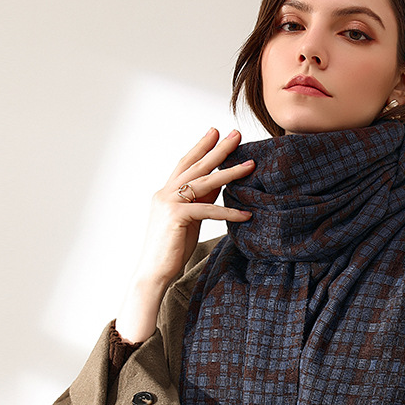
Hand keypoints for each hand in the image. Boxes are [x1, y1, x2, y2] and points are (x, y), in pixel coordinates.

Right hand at [135, 128, 252, 287]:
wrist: (153, 272)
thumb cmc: (172, 249)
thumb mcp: (189, 220)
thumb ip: (200, 201)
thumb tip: (219, 186)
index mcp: (166, 192)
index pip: (186, 164)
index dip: (201, 147)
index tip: (216, 132)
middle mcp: (165, 193)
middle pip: (196, 166)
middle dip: (218, 149)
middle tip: (236, 134)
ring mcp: (169, 203)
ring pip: (204, 183)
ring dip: (230, 172)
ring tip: (251, 164)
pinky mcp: (176, 217)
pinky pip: (208, 210)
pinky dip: (229, 211)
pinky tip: (246, 213)